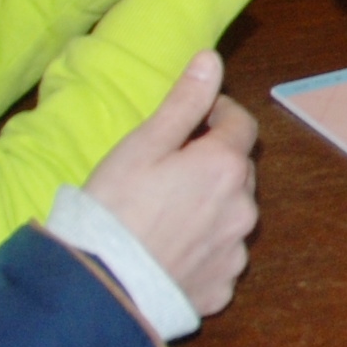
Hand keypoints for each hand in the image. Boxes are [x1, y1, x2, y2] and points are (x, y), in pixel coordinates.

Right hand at [78, 53, 259, 316]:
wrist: (102, 286)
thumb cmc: (116, 207)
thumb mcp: (144, 145)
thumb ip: (184, 102)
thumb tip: (212, 59)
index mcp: (226, 166)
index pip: (241, 125)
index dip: (219, 114)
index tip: (196, 119)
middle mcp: (244, 209)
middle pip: (239, 171)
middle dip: (214, 162)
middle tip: (172, 167)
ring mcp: (235, 252)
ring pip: (232, 216)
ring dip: (212, 207)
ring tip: (168, 213)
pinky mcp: (222, 288)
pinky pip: (220, 258)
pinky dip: (203, 250)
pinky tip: (170, 251)